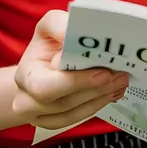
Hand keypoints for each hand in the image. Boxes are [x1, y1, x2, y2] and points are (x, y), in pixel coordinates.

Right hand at [13, 10, 128, 129]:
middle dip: (94, 90)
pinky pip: (74, 120)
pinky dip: (95, 107)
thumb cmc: (48, 41)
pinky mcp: (51, 122)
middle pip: (61, 103)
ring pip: (71, 114)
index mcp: (25, 74)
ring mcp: (37, 115)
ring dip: (99, 98)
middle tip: (120, 76)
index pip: (46, 86)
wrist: (39, 62)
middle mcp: (26, 100)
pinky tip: (112, 93)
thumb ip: (60, 25)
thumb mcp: (50, 25)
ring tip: (120, 82)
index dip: (75, 82)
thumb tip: (72, 33)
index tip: (103, 72)